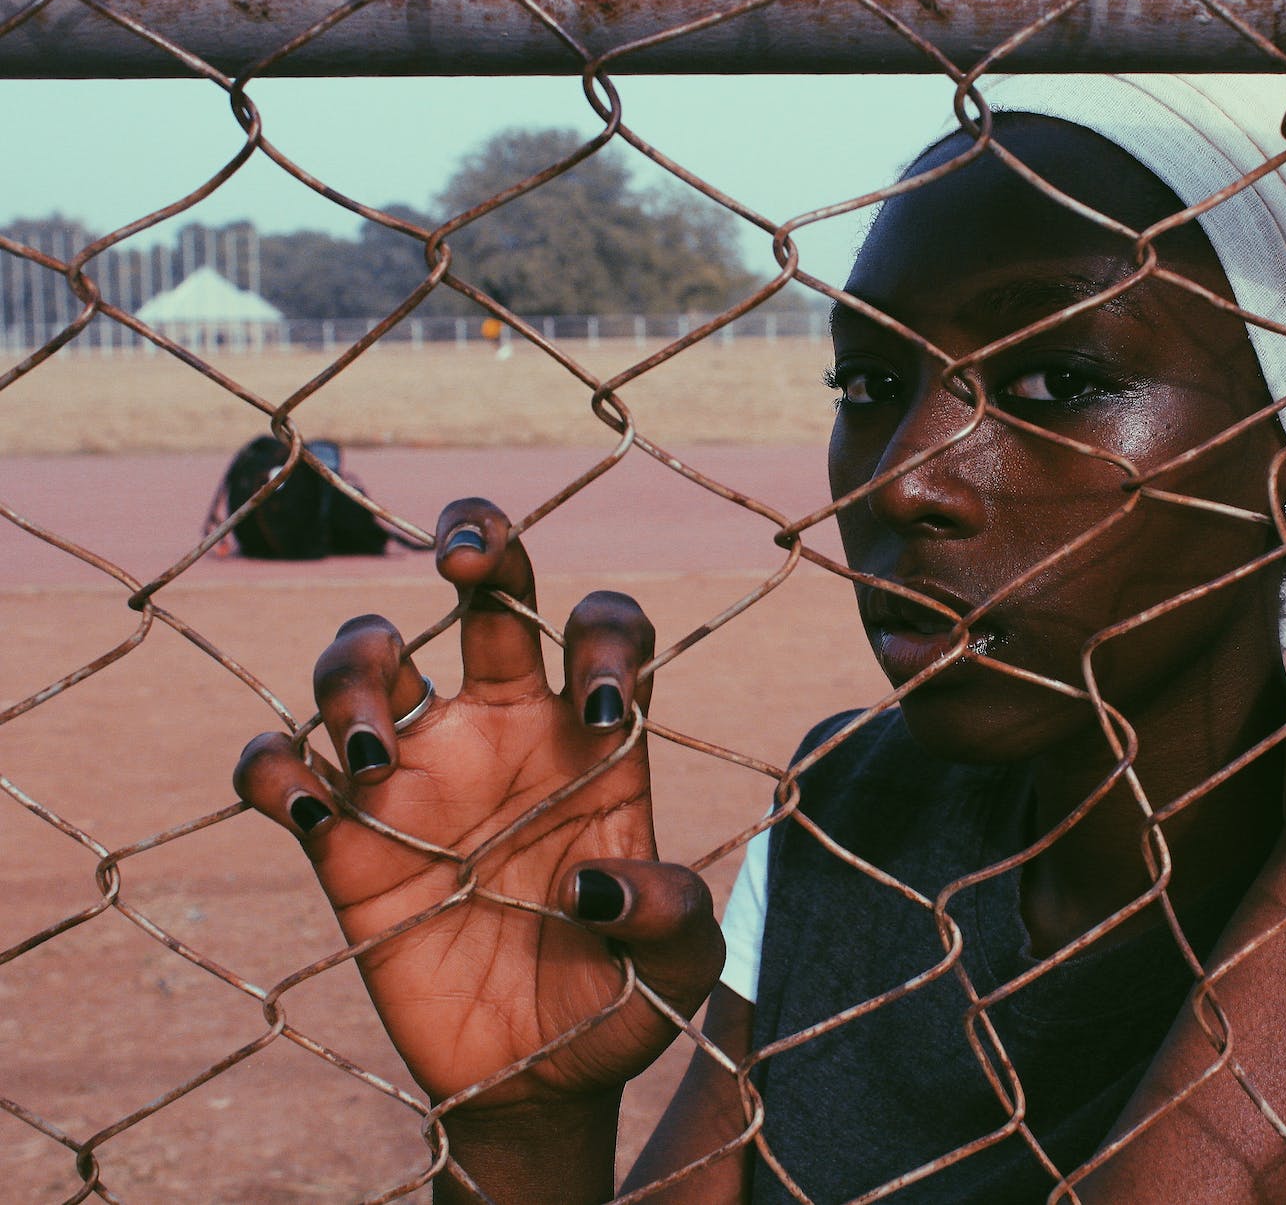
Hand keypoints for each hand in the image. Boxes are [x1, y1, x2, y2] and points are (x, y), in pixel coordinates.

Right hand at [233, 499, 723, 1112]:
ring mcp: (417, 776)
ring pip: (366, 656)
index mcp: (592, 743)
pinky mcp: (342, 842)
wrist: (533, 1083)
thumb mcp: (677, 973)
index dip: (603, 636)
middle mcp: (504, 733)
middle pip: (486, 592)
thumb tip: (595, 883)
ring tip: (376, 757)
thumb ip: (672, 920)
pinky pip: (279, 766)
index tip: (597, 710)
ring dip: (354, 674)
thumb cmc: (618, 1006)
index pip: (603, 630)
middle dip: (476, 539)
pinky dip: (272, 767)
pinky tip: (307, 808)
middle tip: (463, 560)